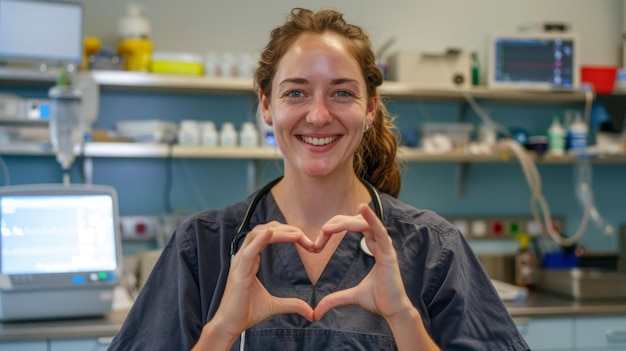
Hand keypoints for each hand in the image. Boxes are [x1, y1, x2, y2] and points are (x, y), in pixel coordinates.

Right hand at [210, 222, 315, 339]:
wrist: (230, 326)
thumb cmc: (246, 313)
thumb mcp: (274, 306)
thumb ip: (292, 304)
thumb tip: (311, 312)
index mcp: (250, 260)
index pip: (267, 235)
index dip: (286, 233)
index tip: (304, 240)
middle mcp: (244, 257)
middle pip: (264, 230)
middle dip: (285, 229)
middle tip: (304, 236)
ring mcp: (240, 263)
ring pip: (257, 235)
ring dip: (279, 232)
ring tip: (297, 235)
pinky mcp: (239, 273)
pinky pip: (249, 251)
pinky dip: (260, 239)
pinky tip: (271, 233)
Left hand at [313, 204, 412, 320]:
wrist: (393, 312)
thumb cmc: (379, 300)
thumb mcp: (352, 296)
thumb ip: (334, 299)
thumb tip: (316, 312)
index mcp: (374, 246)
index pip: (354, 226)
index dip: (336, 228)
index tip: (318, 242)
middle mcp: (380, 243)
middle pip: (357, 221)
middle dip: (336, 224)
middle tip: (320, 234)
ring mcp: (385, 247)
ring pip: (365, 223)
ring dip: (345, 223)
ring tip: (328, 228)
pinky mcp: (388, 254)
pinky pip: (381, 231)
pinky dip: (372, 218)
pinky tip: (363, 208)